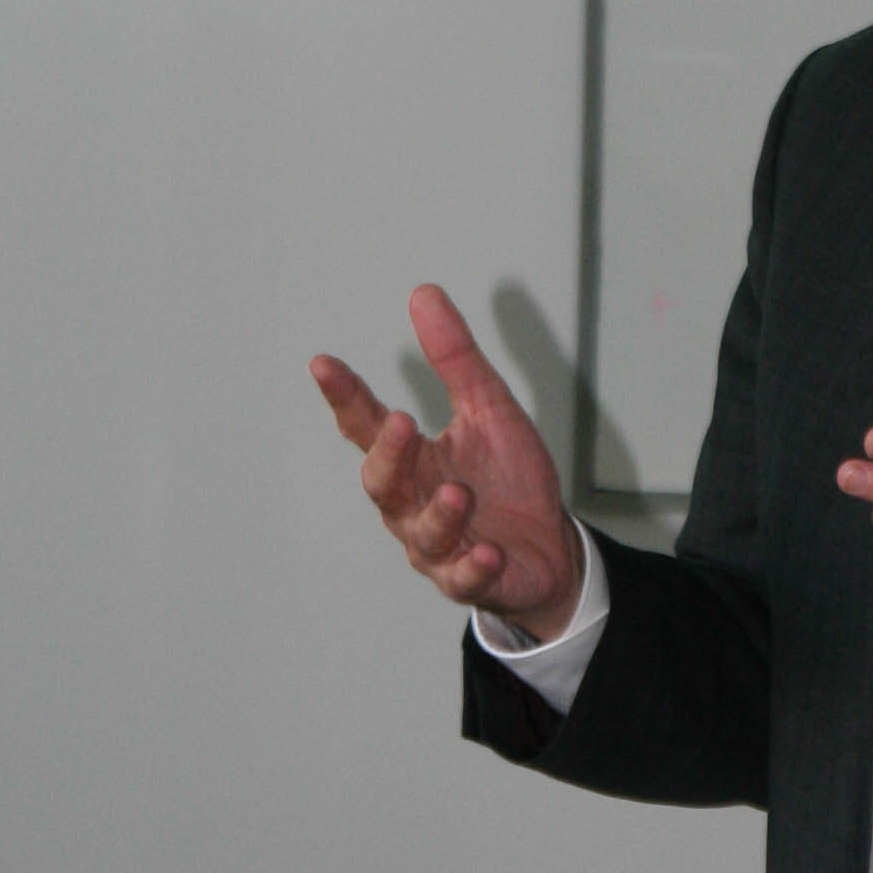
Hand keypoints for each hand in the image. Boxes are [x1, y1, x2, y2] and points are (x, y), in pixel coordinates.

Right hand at [310, 284, 584, 635]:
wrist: (548, 548)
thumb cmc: (507, 480)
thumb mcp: (489, 407)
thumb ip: (455, 358)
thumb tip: (423, 293)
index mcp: (413, 460)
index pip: (367, 426)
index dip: (345, 397)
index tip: (324, 364)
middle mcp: (413, 504)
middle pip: (382, 483)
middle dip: (388, 456)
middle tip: (402, 422)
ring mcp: (438, 546)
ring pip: (421, 533)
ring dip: (439, 513)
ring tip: (460, 494)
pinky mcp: (470, 579)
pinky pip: (463, 578)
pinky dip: (473, 567)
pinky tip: (488, 552)